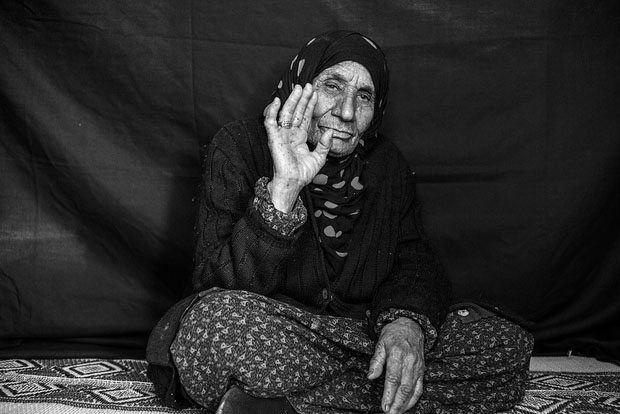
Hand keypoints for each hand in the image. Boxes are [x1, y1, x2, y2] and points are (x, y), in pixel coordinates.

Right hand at [263, 84, 332, 211]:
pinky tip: (277, 100)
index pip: (304, 117)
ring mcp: (281, 135)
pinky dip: (272, 110)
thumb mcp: (319, 158)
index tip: (315, 93)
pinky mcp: (273, 138)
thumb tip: (330, 132)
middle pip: (296, 112)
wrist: (293, 183)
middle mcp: (289, 134)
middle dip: (302, 98)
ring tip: (299, 88)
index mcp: (298, 138)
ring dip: (292, 100)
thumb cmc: (303, 174)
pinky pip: (270, 121)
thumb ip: (324, 145)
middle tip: (308, 85)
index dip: (309, 105)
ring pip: (285, 113)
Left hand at [368, 317, 424, 413]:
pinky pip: (420, 388)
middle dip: (397, 403)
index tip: (384, 406)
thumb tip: (370, 377)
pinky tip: (406, 406)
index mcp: (398, 354)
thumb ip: (376, 361)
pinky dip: (414, 399)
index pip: (393, 378)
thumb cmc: (394, 334)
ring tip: (396, 413)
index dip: (388, 394)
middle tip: (389, 413)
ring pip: (413, 390)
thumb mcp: (380, 343)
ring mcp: (418, 367)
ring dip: (405, 404)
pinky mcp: (422, 370)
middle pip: (404, 387)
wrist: (412, 326)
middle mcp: (410, 362)